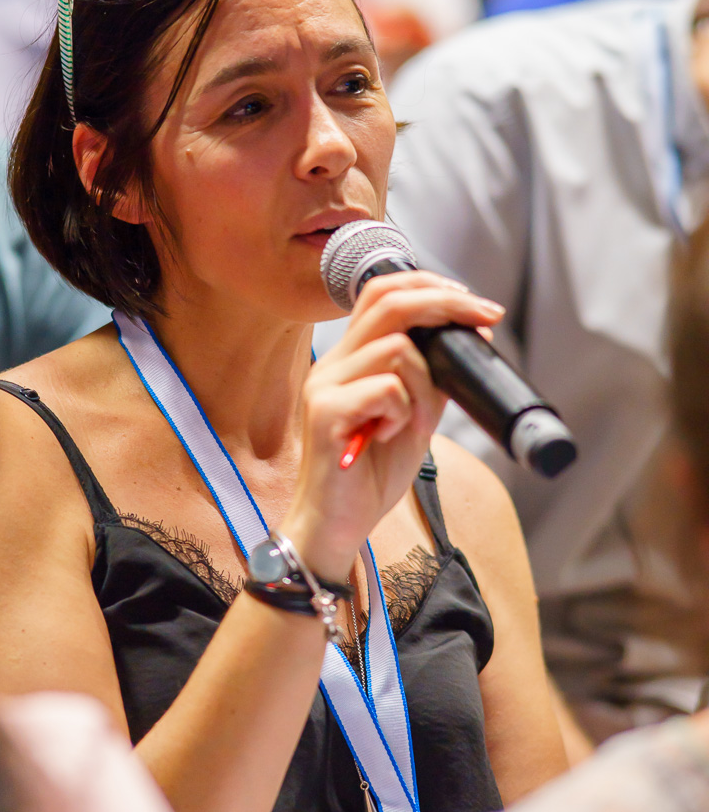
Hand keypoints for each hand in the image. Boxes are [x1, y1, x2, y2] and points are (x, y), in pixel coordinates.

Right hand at [280, 271, 504, 580]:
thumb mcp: (414, 417)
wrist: (337, 525)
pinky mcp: (325, 412)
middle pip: (389, 302)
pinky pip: (387, 389)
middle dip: (446, 304)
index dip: (432, 286)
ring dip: (425, 385)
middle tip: (486, 318)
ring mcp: (324, 385)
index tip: (475, 304)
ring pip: (397, 349)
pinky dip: (405, 412)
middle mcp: (333, 364)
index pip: (383, 292)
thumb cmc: (370, 474)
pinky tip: (389, 437)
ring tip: (415, 423)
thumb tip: (468, 336)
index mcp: (351, 359)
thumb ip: (430, 378)